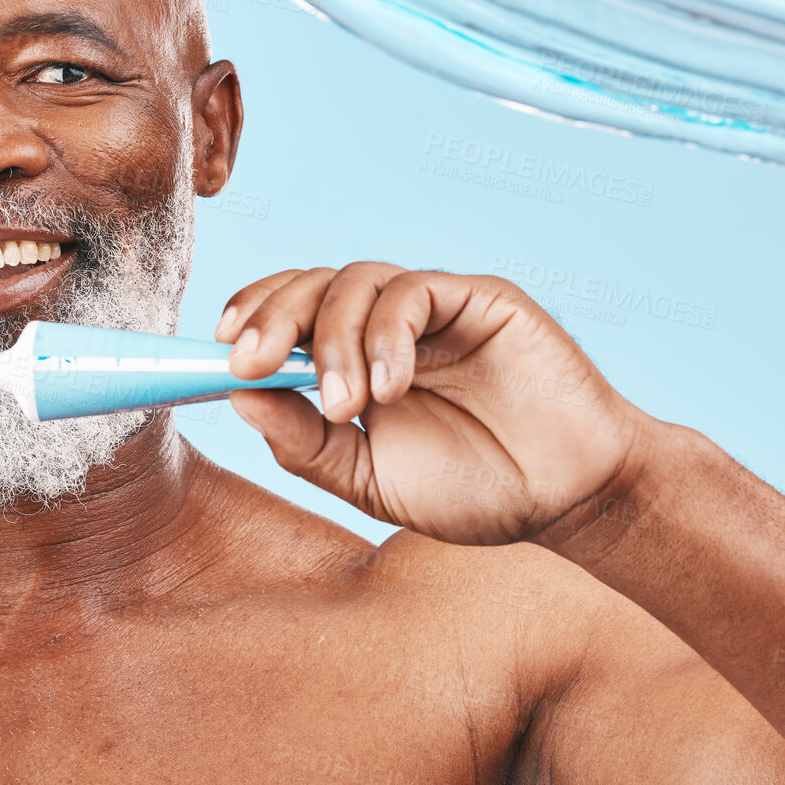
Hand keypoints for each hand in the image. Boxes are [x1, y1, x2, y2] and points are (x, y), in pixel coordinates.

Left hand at [217, 263, 655, 545]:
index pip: (286, 313)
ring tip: (347, 407)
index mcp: (353, 359)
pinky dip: (387, 336)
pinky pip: (412, 292)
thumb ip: (304, 443)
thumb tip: (238, 394)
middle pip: (309, 285)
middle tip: (251, 360)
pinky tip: (391, 387)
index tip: (218, 350)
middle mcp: (387, 324)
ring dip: (333, 341)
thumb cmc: (474, 490)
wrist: (566, 501)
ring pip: (354, 283)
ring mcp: (433, 308)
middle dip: (270, 317)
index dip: (249, 316)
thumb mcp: (368, 479)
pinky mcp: (478, 298)